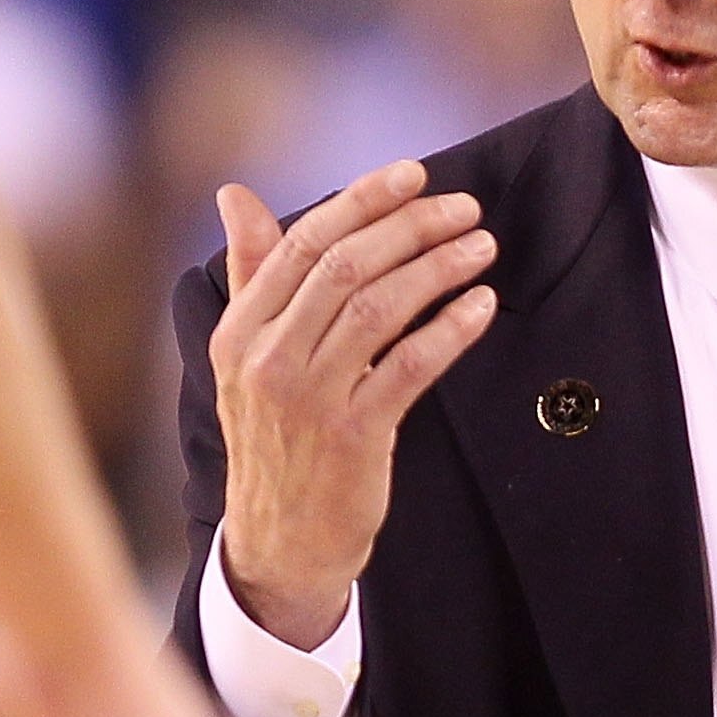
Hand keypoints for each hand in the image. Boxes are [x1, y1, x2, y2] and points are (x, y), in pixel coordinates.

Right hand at [209, 164, 501, 648]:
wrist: (279, 541)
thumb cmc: (274, 437)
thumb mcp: (246, 355)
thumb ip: (251, 272)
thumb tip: (234, 195)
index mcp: (239, 329)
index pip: (304, 242)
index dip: (363, 201)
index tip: (413, 175)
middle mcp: (266, 358)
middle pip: (346, 266)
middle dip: (412, 227)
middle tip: (465, 209)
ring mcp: (307, 398)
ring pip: (380, 308)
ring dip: (439, 269)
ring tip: (482, 247)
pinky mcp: (351, 436)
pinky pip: (409, 366)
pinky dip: (450, 329)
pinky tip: (481, 305)